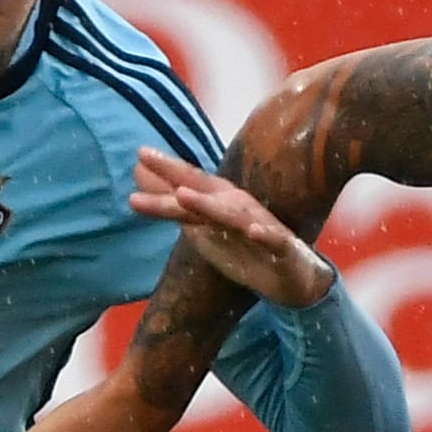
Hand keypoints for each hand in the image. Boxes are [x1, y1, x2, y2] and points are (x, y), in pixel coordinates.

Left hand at [127, 147, 334, 308]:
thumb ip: (175, 208)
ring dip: (209, 205)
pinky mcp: (281, 248)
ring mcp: (259, 226)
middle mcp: (237, 208)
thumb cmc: (246, 247)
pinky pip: (273, 241)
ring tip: (184, 196)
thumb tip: (138, 186)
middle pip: (203, 192)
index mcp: (220, 203)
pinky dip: (264, 236)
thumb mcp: (205, 227)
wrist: (293, 277)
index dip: (167, 169)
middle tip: (146, 157)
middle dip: (177, 177)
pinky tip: (253, 232)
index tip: (140, 153)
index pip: (190, 184)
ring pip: (232, 215)